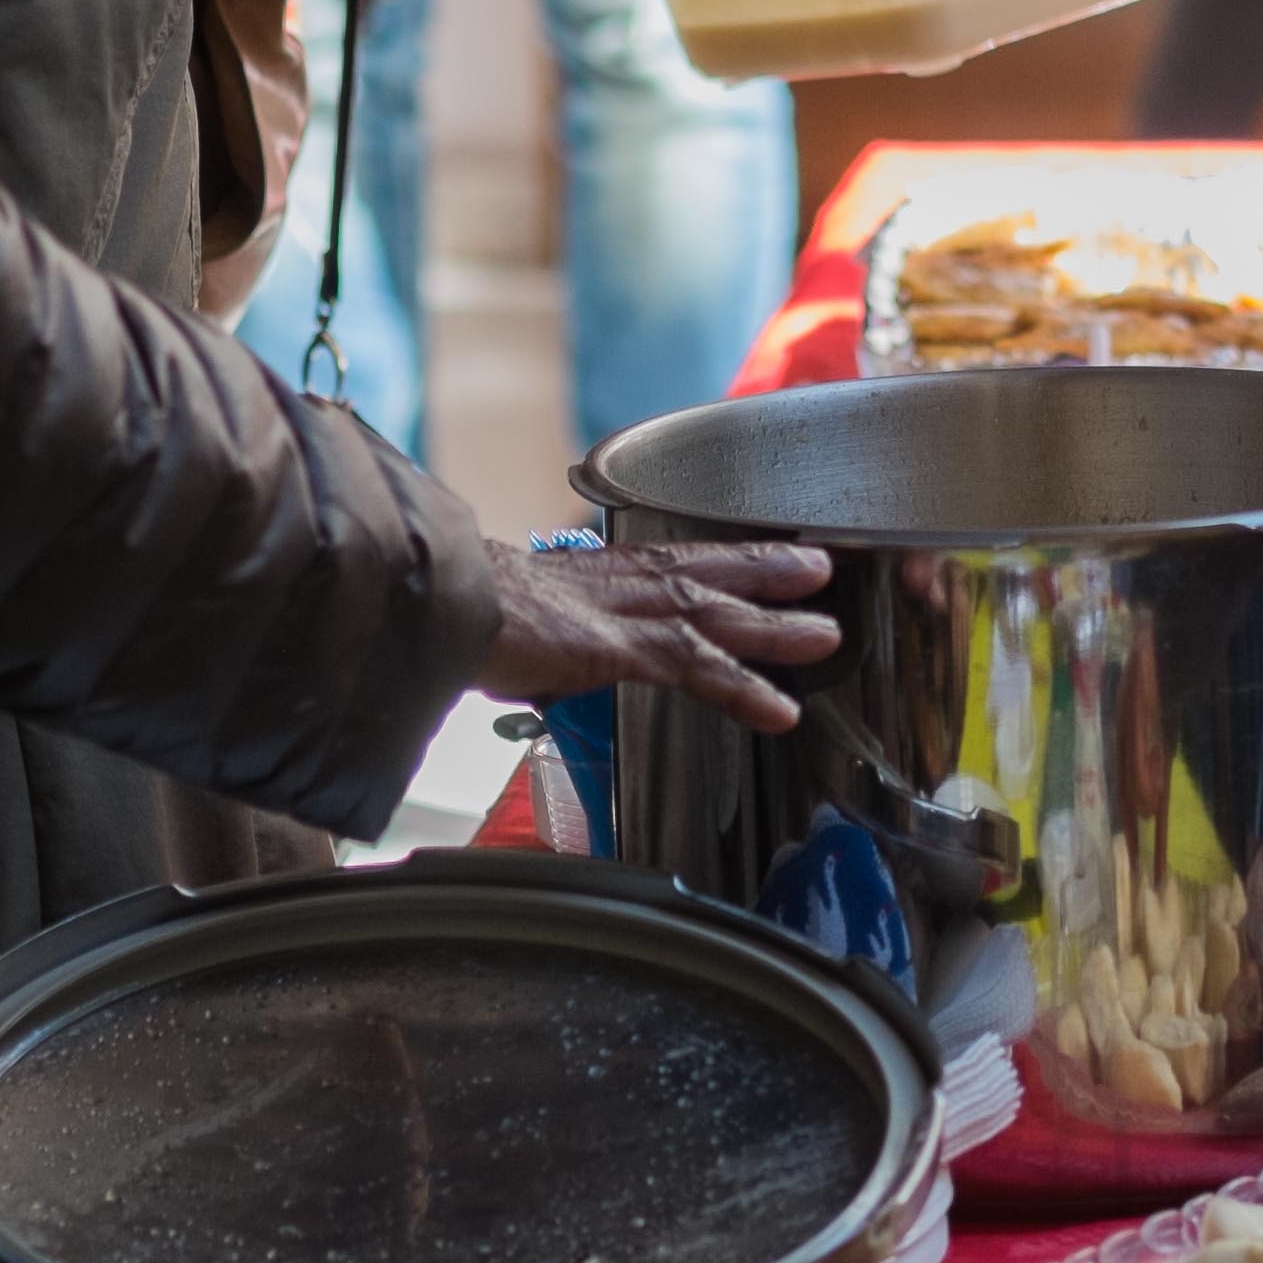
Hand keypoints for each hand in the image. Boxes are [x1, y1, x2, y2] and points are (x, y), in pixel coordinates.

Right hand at [480, 542, 838, 732]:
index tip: (768, 552)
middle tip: (823, 566)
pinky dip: (740, 687)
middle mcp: (621, 581)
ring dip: (774, 625)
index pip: (677, 557)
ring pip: (717, 611)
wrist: (436, 605)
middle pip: (710, 569)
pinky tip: (778, 710)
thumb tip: (552, 648)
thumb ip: (555, 633)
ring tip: (826, 636)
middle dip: (769, 567)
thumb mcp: (527, 619)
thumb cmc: (467, 614)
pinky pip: (694, 666)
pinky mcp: (618, 645)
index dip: (725, 555)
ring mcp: (623, 610)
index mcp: (600, 573)